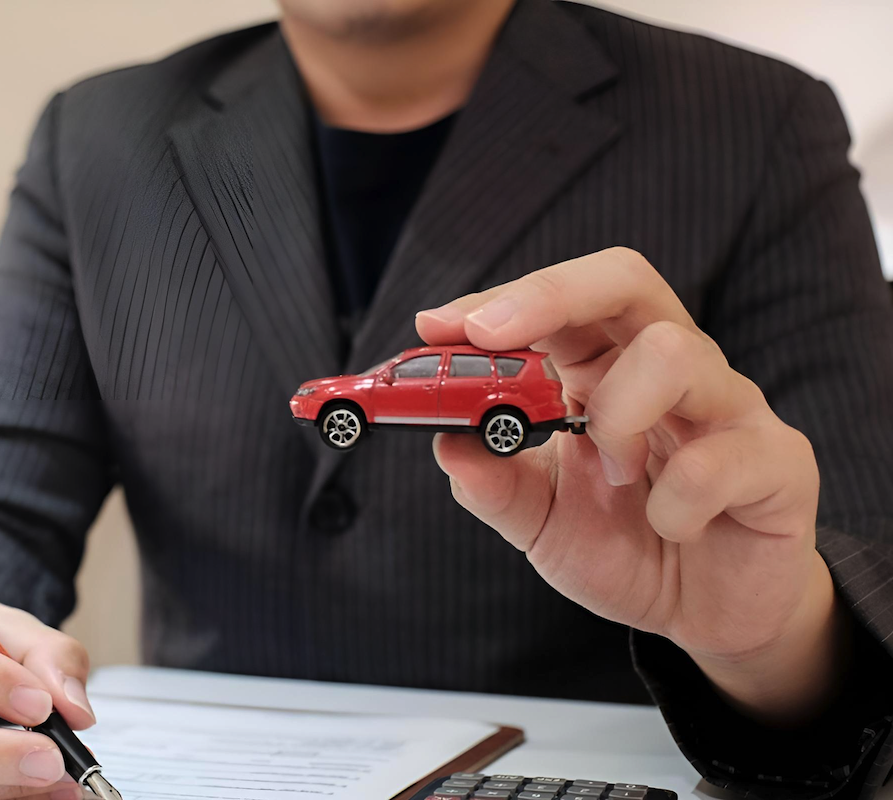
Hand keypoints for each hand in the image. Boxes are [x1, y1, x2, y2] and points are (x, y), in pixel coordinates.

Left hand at [416, 248, 849, 724]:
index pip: (561, 302)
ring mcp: (727, 406)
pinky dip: (674, 502)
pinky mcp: (777, 461)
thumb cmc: (627, 546)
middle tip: (487, 335)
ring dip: (615, 414)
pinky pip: (719, 460)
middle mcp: (668, 368)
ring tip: (610, 471)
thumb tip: (446, 446)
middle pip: (623, 280)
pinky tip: (667, 525)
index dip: (501, 301)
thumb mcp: (540, 520)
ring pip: (675, 352)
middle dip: (548, 295)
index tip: (437, 326)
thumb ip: (493, 486)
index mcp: (605, 369)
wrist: (705, 615)